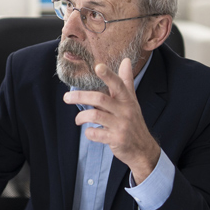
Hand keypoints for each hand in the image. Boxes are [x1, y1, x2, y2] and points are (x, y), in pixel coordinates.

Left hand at [62, 58, 160, 182]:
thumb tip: (125, 60)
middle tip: (66, 97)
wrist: (143, 148)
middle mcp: (125, 110)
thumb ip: (126, 81)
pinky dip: (89, 132)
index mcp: (127, 99)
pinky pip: (96, 133)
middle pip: (100, 98)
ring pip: (95, 115)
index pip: (118, 84)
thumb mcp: (132, 101)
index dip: (108, 75)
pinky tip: (89, 131)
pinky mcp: (116, 139)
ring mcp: (121, 125)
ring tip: (77, 120)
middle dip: (80, 96)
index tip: (98, 66)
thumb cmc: (133, 121)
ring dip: (81, 117)